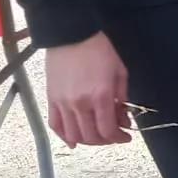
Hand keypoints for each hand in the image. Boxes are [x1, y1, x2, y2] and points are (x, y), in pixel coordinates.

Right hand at [45, 33, 130, 147]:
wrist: (71, 36)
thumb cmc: (98, 50)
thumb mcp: (120, 72)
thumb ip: (122, 98)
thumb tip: (123, 117)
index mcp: (100, 96)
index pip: (108, 130)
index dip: (119, 138)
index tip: (126, 136)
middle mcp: (80, 103)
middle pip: (91, 136)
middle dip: (106, 141)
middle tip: (113, 136)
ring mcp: (63, 103)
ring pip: (73, 135)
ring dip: (87, 141)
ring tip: (96, 137)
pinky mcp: (51, 99)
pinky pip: (55, 125)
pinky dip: (63, 136)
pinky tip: (72, 140)